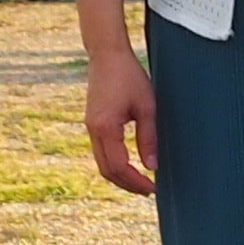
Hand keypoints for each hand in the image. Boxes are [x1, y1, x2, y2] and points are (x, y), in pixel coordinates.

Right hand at [86, 45, 159, 194]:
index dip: (136, 182)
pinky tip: (130, 166)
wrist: (107, 54)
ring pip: (102, 163)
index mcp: (105, 127)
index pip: (119, 167)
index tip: (153, 189)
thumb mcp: (147, 107)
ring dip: (120, 177)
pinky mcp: (92, 123)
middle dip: (128, 185)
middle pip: (107, 171)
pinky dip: (114, 164)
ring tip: (141, 182)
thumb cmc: (129, 76)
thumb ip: (149, 138)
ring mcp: (89, 127)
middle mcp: (93, 130)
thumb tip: (152, 167)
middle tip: (149, 190)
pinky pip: (100, 152)